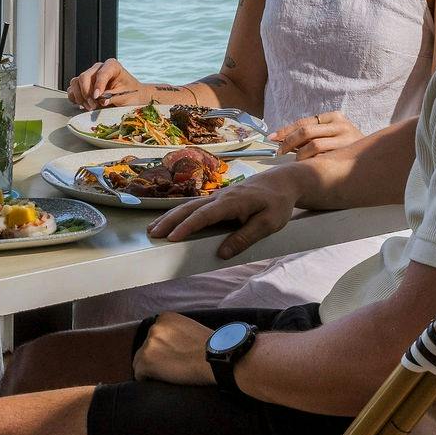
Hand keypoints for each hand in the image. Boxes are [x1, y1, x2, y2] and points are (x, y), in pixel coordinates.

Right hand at [67, 58, 149, 108]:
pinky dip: (75, 98)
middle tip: (93, 105)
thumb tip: (101, 100)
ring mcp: (90, 76)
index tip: (96, 97)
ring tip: (90, 107)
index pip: (101, 73)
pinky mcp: (84, 86)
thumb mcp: (125, 95)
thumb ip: (113, 97)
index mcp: (112, 66)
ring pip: (75, 82)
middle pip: (84, 77)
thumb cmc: (131, 93)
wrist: (132, 97)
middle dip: (86, 93)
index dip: (98, 85)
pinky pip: (72, 89)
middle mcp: (98, 68)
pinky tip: (83, 105)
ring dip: (80, 97)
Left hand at [131, 313, 213, 385]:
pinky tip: (161, 381)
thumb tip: (171, 342)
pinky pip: (139, 374)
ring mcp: (149, 344)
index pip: (154, 335)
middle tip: (170, 367)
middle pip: (145, 347)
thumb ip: (176, 332)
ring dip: (150, 368)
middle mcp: (154, 328)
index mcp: (165, 318)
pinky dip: (147, 379)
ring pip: (140, 360)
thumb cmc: (211, 347)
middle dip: (155, 357)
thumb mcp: (191, 328)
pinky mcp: (146, 361)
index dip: (161, 348)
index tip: (170, 356)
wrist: (215, 359)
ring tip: (167, 375)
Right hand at [147, 169, 303, 259]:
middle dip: (169, 221)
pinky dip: (180, 214)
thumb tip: (222, 253)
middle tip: (152, 234)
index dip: (187, 227)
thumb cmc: (278, 203)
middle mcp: (220, 197)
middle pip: (189, 208)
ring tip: (153, 229)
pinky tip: (170, 221)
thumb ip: (245, 238)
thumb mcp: (269, 223)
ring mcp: (218, 196)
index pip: (205, 215)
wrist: (283, 181)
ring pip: (189, 206)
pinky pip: (195, 206)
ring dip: (170, 217)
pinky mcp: (219, 199)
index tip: (172, 238)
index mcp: (232, 202)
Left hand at [269, 111, 360, 160]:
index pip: (303, 122)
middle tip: (279, 152)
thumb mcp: (331, 134)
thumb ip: (311, 135)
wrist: (375, 157)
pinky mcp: (349, 153)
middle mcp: (341, 125)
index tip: (272, 137)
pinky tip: (308, 166)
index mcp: (334, 117)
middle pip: (306, 132)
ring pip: (314, 146)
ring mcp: (346, 139)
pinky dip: (312, 162)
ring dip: (300, 155)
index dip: (285, 130)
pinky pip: (324, 158)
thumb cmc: (347, 146)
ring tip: (296, 161)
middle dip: (288, 142)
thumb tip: (282, 140)